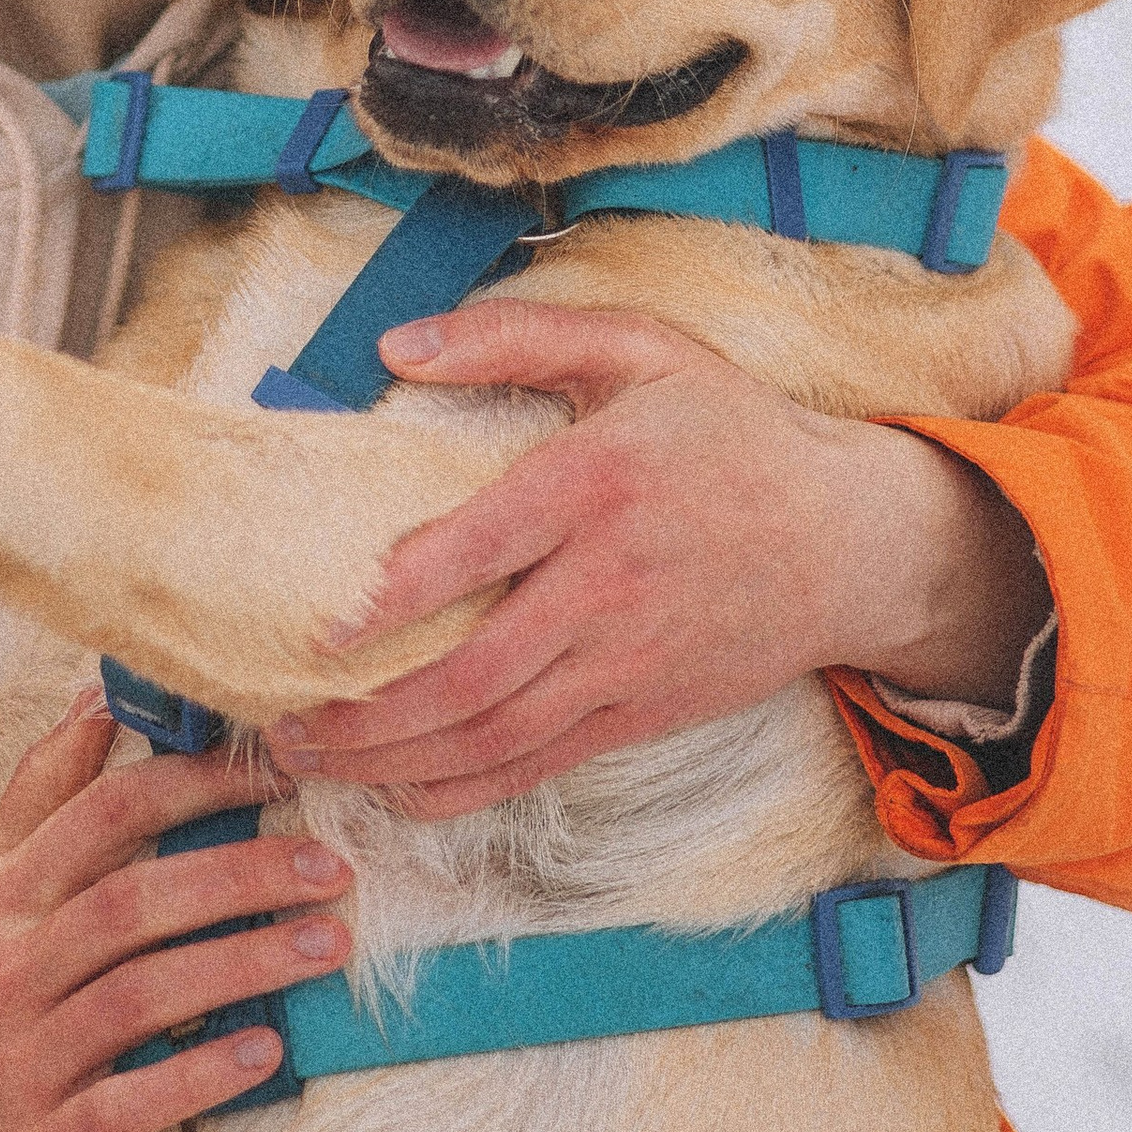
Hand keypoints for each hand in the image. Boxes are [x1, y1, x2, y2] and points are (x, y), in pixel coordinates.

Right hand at [0, 695, 352, 1131]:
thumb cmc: (0, 1004)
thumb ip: (45, 796)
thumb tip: (97, 694)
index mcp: (2, 894)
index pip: (103, 814)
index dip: (196, 782)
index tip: (284, 766)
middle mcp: (6, 966)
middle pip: (131, 900)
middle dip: (240, 874)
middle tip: (332, 865)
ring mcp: (23, 1056)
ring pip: (140, 994)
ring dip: (243, 965)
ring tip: (328, 945)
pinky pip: (132, 1100)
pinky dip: (204, 1073)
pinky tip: (270, 1051)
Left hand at [269, 302, 1048, 818]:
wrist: (850, 540)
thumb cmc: (727, 433)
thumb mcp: (637, 350)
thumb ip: (513, 337)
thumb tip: (392, 346)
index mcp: (596, 485)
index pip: (477, 551)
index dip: (390, 599)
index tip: (314, 628)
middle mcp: (608, 584)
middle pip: (474, 674)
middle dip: (367, 715)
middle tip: (282, 723)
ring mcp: (627, 660)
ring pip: (496, 735)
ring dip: (394, 761)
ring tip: (312, 760)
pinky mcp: (642, 712)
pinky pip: (538, 766)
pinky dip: (461, 791)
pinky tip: (397, 793)